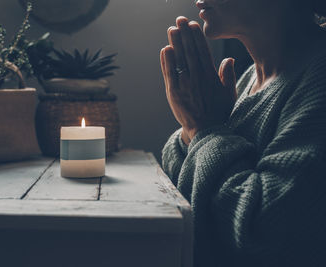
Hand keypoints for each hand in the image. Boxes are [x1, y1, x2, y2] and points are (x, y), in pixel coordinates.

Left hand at [160, 17, 236, 143]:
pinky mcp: (174, 92)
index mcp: (210, 76)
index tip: (194, 25)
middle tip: (180, 20)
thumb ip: (228, 76)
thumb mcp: (229, 94)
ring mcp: (184, 84)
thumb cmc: (218, 113)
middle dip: (185, 34)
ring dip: (175, 43)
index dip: (197, 37)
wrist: (205, 131)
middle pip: (189, 51)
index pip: (203, 52)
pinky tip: (165, 49)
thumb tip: (229, 59)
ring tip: (172, 29)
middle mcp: (197, 77)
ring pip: (179, 60)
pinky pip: (169, 73)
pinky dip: (167, 61)